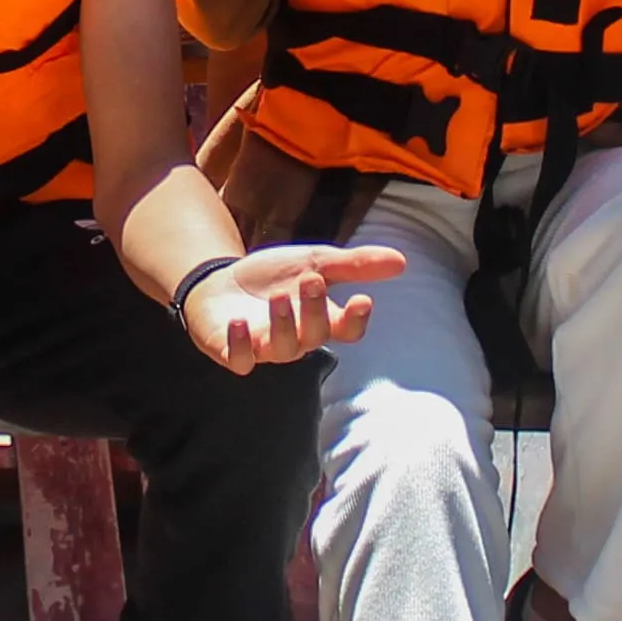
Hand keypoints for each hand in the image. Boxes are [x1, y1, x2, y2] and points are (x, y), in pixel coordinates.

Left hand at [180, 242, 399, 371]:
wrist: (219, 283)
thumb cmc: (272, 277)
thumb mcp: (313, 261)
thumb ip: (354, 264)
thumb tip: (402, 261)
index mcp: (320, 320)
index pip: (347, 330)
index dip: (356, 320)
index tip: (362, 300)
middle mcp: (297, 340)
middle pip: (316, 336)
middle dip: (316, 310)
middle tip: (312, 279)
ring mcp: (264, 348)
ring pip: (283, 349)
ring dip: (283, 324)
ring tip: (279, 297)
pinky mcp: (231, 352)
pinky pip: (239, 359)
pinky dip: (239, 345)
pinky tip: (238, 321)